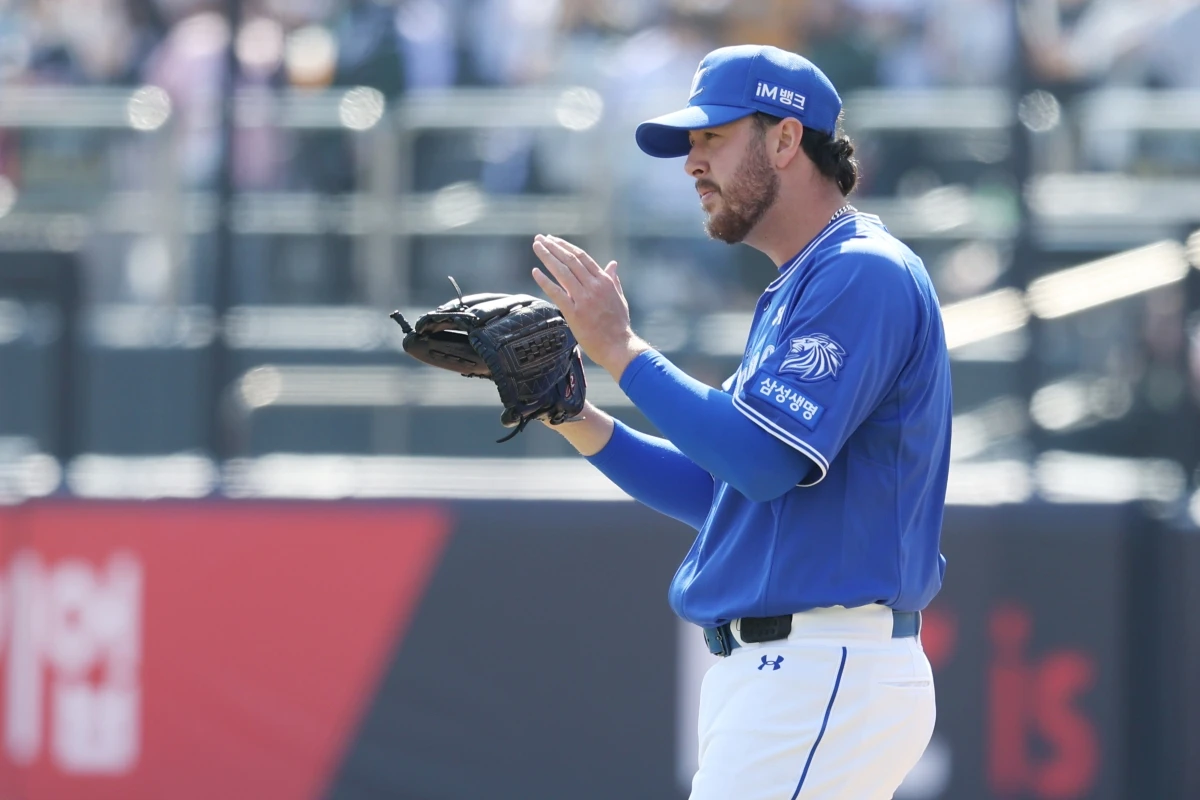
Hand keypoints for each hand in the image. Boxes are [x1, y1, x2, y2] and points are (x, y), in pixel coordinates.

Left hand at [531, 234, 648, 378]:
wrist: (618, 346)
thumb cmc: (619, 324)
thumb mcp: (619, 297)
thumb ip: (613, 279)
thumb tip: (613, 263)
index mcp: (604, 280)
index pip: (582, 257)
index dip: (566, 246)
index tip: (554, 240)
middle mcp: (594, 286)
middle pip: (570, 260)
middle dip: (553, 247)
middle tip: (540, 238)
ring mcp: (584, 299)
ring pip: (562, 271)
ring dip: (547, 256)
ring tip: (536, 246)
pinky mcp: (574, 312)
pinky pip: (556, 292)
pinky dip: (545, 280)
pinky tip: (535, 271)